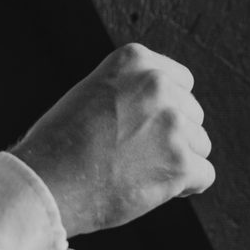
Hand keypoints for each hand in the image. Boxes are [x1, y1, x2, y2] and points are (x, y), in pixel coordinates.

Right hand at [8, 43, 214, 235]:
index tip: (138, 129)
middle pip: (192, 115)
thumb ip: (131, 91)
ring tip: (136, 173)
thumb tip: (172, 108)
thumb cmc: (59, 146)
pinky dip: (183, 188)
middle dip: (171, 138)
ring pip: (200, 146)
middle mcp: (157, 84)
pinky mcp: (181, 163)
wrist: (45, 183)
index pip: (180, 83)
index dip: (163, 112)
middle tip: (132, 157)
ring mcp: (172, 123)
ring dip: (177, 162)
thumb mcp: (92, 93)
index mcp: (135, 59)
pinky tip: (151, 189)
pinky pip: (204, 175)